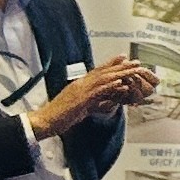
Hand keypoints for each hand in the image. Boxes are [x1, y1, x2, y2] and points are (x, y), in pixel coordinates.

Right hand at [35, 59, 155, 135]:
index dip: (111, 64)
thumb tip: (101, 103)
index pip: (97, 71)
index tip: (123, 58)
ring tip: (132, 69)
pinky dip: (109, 86)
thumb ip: (90, 103)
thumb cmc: (59, 116)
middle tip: (135, 61)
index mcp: (79, 85)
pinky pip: (97, 91)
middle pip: (103, 72)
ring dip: (120, 73)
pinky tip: (120, 83)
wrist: (44, 121)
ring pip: (103, 79)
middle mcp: (80, 84)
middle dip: (120, 66)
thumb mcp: (78, 107)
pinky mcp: (80, 100)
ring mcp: (80, 90)